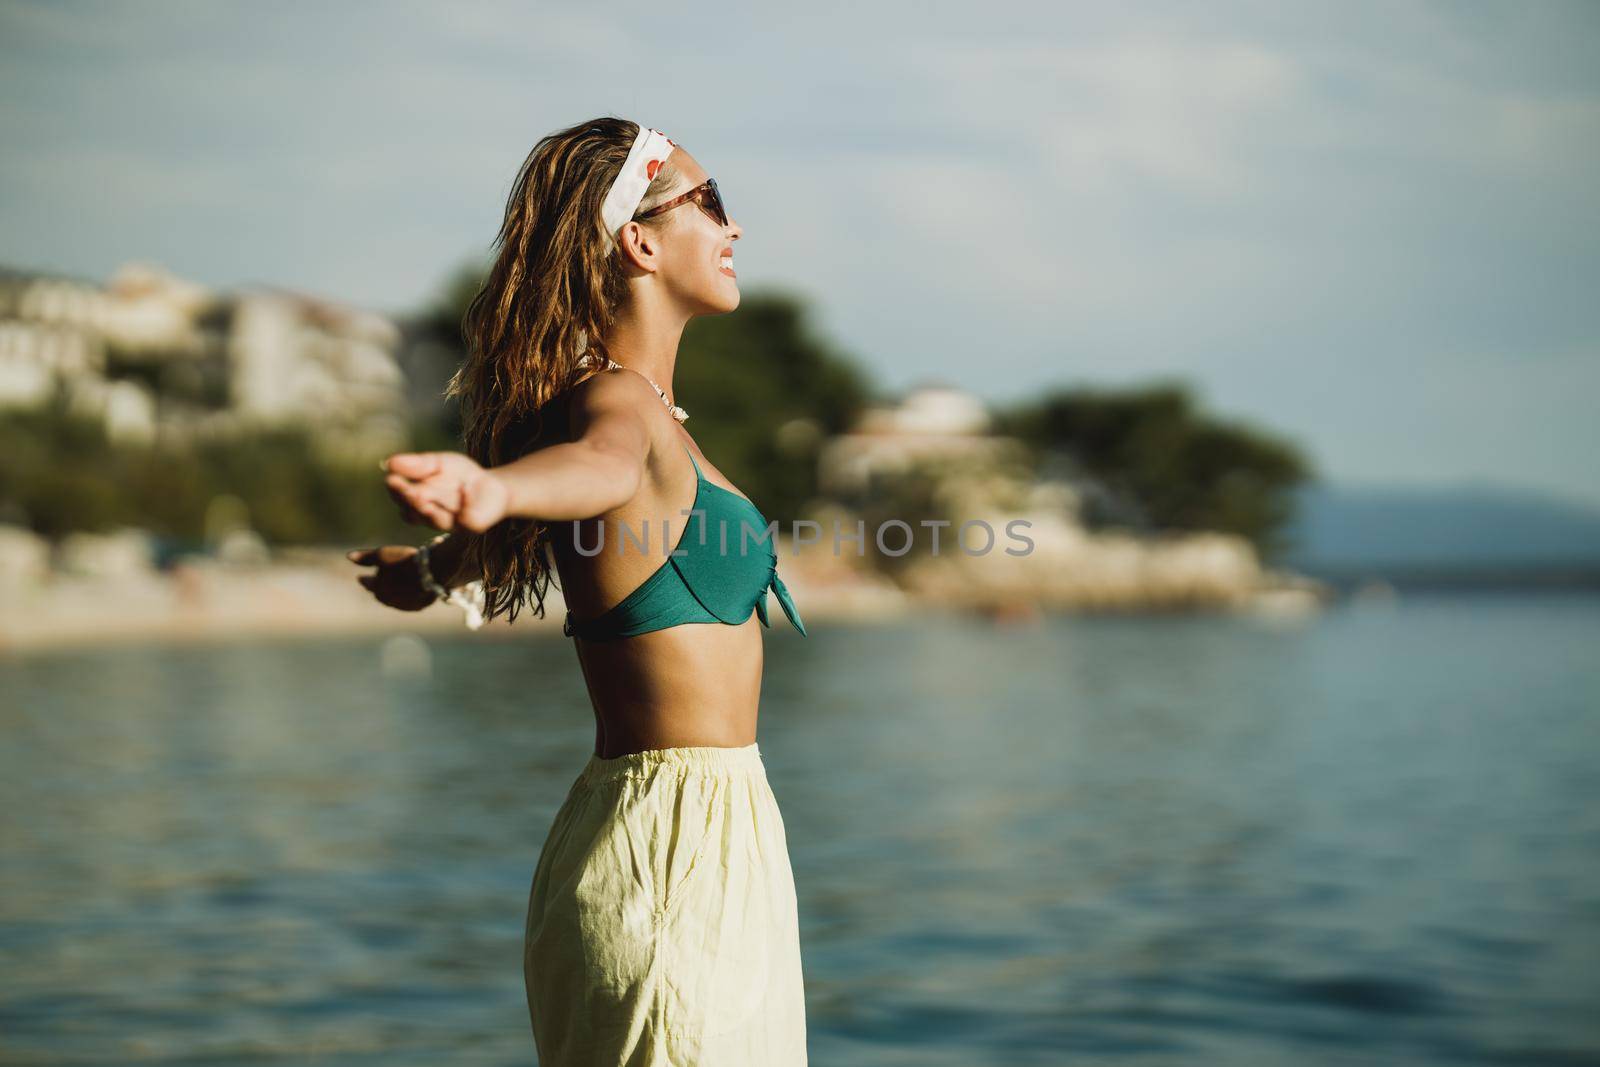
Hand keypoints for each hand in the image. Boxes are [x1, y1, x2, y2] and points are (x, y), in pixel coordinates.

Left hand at [346, 545, 436, 611]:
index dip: (365, 580)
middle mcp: (390, 601)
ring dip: (391, 593)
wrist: (434, 571)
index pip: (368, 585)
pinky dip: (404, 596)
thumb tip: (348, 556)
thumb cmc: (406, 561)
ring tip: (392, 586)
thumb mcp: (383, 554)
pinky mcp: (419, 606)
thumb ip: (365, 557)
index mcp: (378, 589)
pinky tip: (406, 590)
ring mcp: (405, 605)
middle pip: (380, 595)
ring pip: (394, 600)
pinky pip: (408, 602)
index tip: (361, 577)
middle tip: (376, 582)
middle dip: (377, 588)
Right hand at [381, 451, 509, 532]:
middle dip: (410, 501)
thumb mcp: (439, 463)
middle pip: (414, 513)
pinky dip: (465, 508)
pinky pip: (467, 521)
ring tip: (422, 497)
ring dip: (430, 511)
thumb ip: (418, 464)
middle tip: (406, 489)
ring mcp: (451, 524)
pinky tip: (465, 491)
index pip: (401, 498)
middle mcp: (429, 516)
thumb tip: (389, 462)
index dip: (396, 490)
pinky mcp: (472, 526)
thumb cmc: (460, 475)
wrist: (492, 486)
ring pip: (436, 521)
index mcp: (417, 500)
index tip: (391, 479)